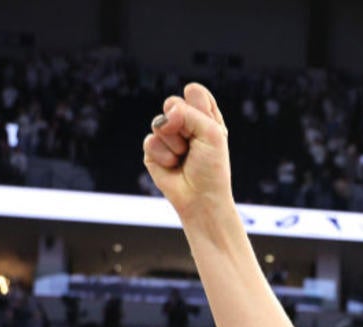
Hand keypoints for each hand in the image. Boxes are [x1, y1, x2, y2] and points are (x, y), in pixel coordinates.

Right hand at [143, 83, 232, 216]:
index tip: (206, 123)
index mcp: (205, 117)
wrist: (200, 198)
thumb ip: (189, 114)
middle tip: (193, 143)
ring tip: (184, 157)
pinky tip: (173, 165)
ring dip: (174, 142)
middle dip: (182, 123)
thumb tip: (166, 112)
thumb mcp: (211, 134)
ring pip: (159, 122)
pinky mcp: (153, 151)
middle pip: (172, 103)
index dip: (197, 104)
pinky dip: (163, 155)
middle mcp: (185, 124)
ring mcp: (168, 136)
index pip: (194, 92)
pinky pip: (150, 140)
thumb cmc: (212, 167)